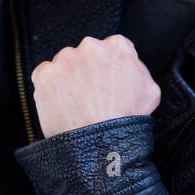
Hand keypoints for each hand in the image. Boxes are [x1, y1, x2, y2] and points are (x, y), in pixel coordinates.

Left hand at [31, 35, 161, 137]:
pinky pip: (44, 74)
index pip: (112, 47)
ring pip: (65, 63)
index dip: (111, 66)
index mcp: (117, 47)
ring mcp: (64, 60)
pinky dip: (50, 85)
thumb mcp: (151, 91)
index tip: (108, 81)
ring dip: (69, 76)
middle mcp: (89, 47)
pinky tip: (62, 102)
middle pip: (87, 53)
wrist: (100, 147)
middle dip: (89, 69)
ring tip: (78, 102)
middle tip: (93, 94)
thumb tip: (128, 62)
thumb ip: (139, 68)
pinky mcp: (44, 75)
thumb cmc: (127, 122)